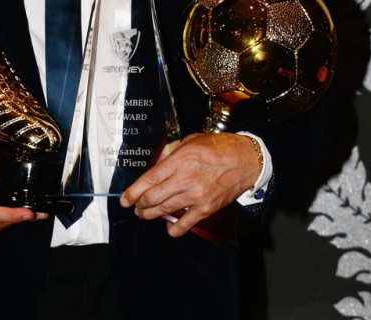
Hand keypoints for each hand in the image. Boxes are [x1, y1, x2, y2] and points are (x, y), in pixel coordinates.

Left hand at [119, 132, 257, 236]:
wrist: (245, 160)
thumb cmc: (218, 147)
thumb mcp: (190, 141)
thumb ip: (171, 153)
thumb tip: (156, 165)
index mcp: (180, 159)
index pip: (150, 179)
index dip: (134, 191)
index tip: (125, 199)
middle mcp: (186, 178)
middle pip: (154, 197)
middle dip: (140, 204)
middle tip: (135, 206)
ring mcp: (197, 195)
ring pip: (166, 210)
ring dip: (151, 214)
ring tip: (145, 215)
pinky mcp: (207, 208)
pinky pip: (186, 223)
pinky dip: (174, 229)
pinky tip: (168, 227)